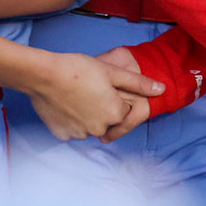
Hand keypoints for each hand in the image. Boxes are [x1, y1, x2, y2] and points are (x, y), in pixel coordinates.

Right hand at [26, 51, 163, 141]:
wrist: (43, 75)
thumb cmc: (79, 69)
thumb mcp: (112, 72)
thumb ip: (139, 84)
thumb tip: (162, 90)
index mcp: (116, 114)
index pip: (123, 108)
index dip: (114, 94)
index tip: (101, 84)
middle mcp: (100, 129)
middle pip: (107, 119)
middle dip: (102, 106)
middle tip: (88, 88)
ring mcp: (80, 134)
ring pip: (90, 125)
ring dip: (87, 114)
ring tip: (75, 94)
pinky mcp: (63, 135)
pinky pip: (73, 129)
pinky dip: (71, 120)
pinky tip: (65, 104)